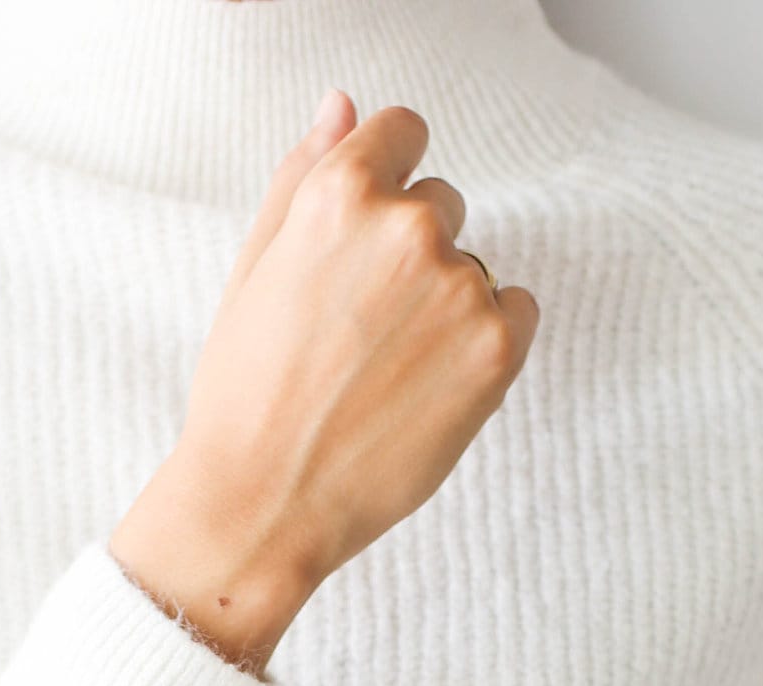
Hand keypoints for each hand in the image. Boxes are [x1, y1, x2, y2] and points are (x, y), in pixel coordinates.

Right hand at [109, 92, 539, 670]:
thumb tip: (343, 106)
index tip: (367, 241)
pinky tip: (428, 387)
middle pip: (441, 206)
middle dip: (410, 257)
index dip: (386, 185)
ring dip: (443, 308)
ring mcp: (458, 285)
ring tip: (385, 375)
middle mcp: (407, 226)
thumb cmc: (246, 392)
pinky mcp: (497, 346)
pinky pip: (516, 310)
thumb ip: (305, 175)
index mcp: (340, 192)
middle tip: (360, 336)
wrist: (264, 502)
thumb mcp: (256, 268)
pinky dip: (484, 342)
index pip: (404, 133)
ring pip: (472, 268)